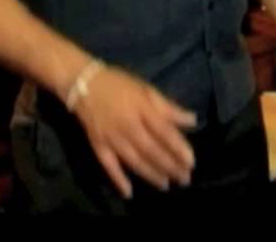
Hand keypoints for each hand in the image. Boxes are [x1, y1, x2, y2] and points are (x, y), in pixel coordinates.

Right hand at [71, 66, 197, 197]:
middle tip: (184, 179)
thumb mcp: (146, 89)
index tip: (191, 161)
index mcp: (142, 109)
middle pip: (152, 149)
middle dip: (170, 166)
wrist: (83, 83)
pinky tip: (128, 192)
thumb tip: (192, 120)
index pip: (164, 132)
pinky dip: (118, 179)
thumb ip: (168, 107)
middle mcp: (128, 125)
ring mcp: (112, 137)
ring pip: (134, 160)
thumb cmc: (120, 84)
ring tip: (166, 185)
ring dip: (151, 174)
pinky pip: (109, 165)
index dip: (178, 148)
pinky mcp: (98, 145)